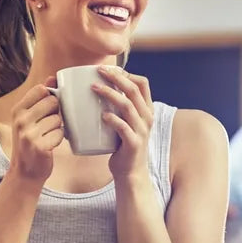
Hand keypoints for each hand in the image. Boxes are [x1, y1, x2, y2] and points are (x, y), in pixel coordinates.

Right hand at [8, 78, 62, 185]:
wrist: (25, 172)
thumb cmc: (31, 141)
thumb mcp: (30, 118)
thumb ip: (41, 98)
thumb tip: (53, 77)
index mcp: (17, 109)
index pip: (41, 89)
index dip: (50, 98)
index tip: (45, 110)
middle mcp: (20, 120)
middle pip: (53, 102)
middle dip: (55, 113)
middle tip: (47, 126)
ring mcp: (29, 133)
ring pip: (58, 119)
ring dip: (57, 128)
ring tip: (46, 137)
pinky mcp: (39, 145)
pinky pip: (60, 134)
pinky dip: (58, 140)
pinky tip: (49, 146)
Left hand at [93, 65, 152, 185]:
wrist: (131, 172)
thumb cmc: (124, 145)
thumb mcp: (127, 123)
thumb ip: (120, 108)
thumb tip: (97, 90)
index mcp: (147, 110)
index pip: (143, 83)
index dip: (127, 73)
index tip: (110, 69)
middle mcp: (147, 118)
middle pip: (134, 90)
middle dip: (116, 77)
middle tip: (98, 71)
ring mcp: (141, 131)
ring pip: (128, 106)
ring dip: (110, 94)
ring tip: (94, 88)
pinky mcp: (133, 144)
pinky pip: (123, 128)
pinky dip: (113, 119)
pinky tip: (102, 115)